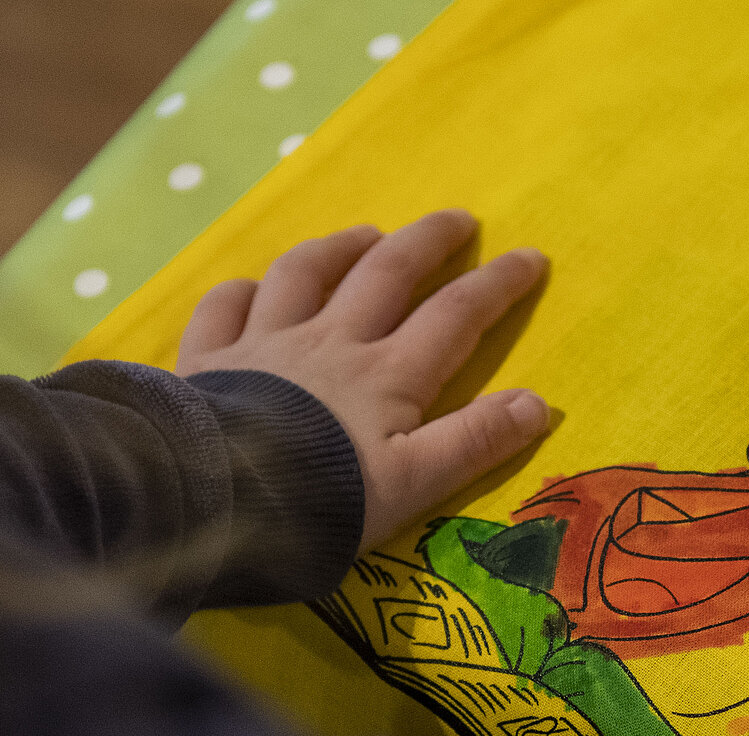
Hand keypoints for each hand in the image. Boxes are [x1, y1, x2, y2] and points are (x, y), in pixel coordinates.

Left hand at [174, 209, 549, 552]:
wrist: (221, 503)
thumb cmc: (325, 500)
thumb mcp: (415, 483)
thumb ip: (474, 441)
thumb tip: (537, 402)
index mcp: (387, 375)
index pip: (454, 316)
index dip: (496, 285)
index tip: (530, 257)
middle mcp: (330, 343)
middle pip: (386, 274)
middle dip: (428, 242)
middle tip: (458, 219)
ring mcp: (265, 345)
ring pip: (305, 275)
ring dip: (340, 249)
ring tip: (366, 235)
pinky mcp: (211, 361)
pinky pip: (225, 309)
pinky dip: (243, 291)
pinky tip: (252, 288)